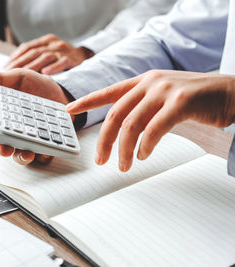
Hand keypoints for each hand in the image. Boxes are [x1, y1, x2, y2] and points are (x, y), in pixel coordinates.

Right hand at [0, 69, 71, 164]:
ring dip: (22, 157)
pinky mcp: (47, 145)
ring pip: (21, 155)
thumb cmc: (37, 86)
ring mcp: (31, 140)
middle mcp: (15, 132)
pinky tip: (46, 149)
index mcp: (4, 118)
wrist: (62, 91)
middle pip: (4, 147)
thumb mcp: (17, 78)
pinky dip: (44, 155)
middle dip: (3, 150)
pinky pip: (43, 156)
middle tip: (4, 147)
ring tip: (27, 153)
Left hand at [4, 34, 93, 74]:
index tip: (6, 67)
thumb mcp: (49, 54)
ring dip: (33, 66)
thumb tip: (13, 67)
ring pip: (45, 57)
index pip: (27, 47)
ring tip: (23, 74)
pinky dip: (54, 67)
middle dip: (21, 63)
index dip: (16, 57)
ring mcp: (64, 51)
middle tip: (10, 73)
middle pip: (34, 52)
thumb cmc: (63, 59)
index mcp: (46, 41)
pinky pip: (62, 63)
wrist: (86, 58)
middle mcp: (54, 44)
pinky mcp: (73, 59)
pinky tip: (45, 73)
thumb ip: (35, 57)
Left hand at [66, 70, 234, 171]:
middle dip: (104, 140)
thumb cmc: (195, 99)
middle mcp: (150, 83)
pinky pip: (154, 128)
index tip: (68, 110)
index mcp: (142, 82)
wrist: (230, 92)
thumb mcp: (162, 98)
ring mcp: (165, 91)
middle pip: (115, 114)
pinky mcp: (181, 102)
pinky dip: (145, 145)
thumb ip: (142, 107)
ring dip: (123, 149)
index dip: (86, 101)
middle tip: (100, 159)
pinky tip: (142, 155)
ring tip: (123, 165)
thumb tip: (123, 128)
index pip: (108, 92)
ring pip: (131, 124)